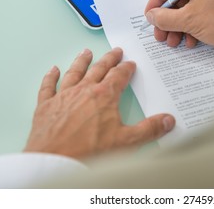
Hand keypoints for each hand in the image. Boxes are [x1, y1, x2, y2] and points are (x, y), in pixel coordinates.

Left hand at [24, 48, 174, 158]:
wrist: (55, 161)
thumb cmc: (89, 151)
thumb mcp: (126, 142)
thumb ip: (149, 129)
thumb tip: (168, 120)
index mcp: (104, 96)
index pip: (119, 76)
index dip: (126, 68)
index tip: (130, 64)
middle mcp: (83, 90)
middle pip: (98, 69)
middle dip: (109, 59)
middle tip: (115, 51)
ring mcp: (63, 96)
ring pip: (74, 72)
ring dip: (82, 61)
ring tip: (86, 52)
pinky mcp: (46, 106)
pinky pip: (48, 86)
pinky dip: (50, 76)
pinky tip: (53, 69)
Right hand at [144, 0, 213, 53]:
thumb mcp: (189, 20)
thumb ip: (165, 18)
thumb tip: (152, 16)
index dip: (155, 0)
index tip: (151, 16)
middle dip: (166, 19)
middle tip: (160, 35)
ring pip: (185, 9)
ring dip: (177, 27)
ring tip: (174, 42)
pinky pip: (196, 14)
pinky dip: (190, 28)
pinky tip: (189, 41)